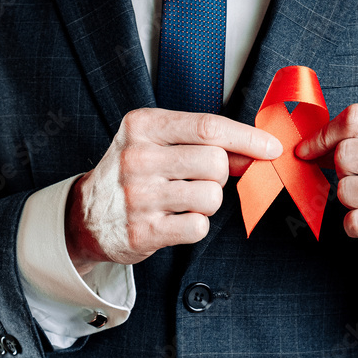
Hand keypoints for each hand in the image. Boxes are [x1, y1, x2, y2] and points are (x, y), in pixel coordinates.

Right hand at [66, 108, 281, 274]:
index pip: (208, 127)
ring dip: (208, 201)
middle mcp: (137, 158)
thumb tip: (258, 150)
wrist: (85, 215)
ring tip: (183, 199)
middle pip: (216, 163)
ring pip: (211, 197)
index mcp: (142, 126)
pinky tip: (174, 219)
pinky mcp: (143, 231)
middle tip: (200, 178)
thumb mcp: (157, 141)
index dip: (247, 138)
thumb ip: (204, 142)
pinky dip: (195, 224)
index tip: (271, 147)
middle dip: (221, 174)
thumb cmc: (133, 171)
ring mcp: (138, 196)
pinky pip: (198, 226)